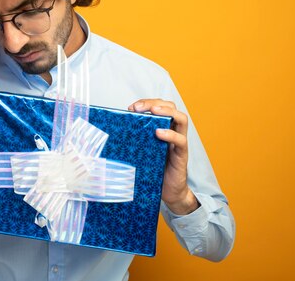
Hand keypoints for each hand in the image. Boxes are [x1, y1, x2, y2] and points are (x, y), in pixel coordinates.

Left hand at [129, 99, 199, 214]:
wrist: (168, 191)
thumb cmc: (153, 169)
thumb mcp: (141, 150)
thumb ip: (135, 139)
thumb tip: (113, 131)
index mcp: (163, 127)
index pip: (159, 106)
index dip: (146, 102)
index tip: (131, 107)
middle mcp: (173, 131)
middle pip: (171, 107)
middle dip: (154, 103)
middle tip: (138, 107)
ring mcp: (179, 142)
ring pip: (181, 118)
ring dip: (167, 111)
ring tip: (154, 111)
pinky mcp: (182, 155)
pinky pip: (181, 141)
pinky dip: (171, 134)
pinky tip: (159, 133)